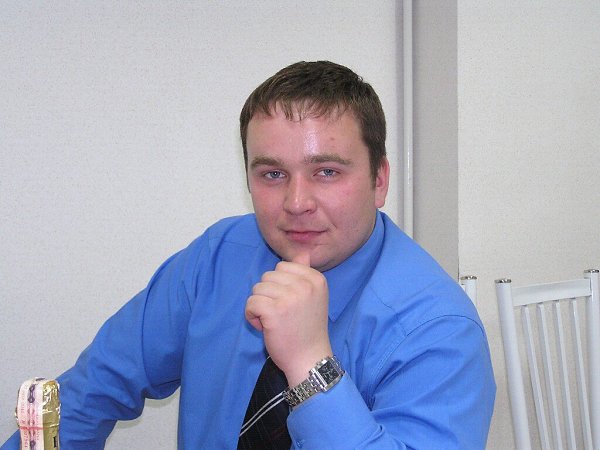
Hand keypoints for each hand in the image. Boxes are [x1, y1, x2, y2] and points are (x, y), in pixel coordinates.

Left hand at [245, 252, 332, 385]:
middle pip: (268, 276)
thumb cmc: (307, 329)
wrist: (309, 360)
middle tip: (281, 315)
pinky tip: (264, 326)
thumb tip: (303, 252)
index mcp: (316, 279)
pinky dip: (252, 315)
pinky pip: (251, 302)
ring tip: (274, 321)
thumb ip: (305, 274)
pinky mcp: (274, 311)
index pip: (283, 267)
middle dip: (268, 295)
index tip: (289, 304)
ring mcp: (290, 297)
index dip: (279, 286)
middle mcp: (305, 285)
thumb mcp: (313, 297)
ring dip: (260, 305)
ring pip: (258, 288)